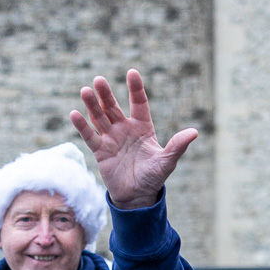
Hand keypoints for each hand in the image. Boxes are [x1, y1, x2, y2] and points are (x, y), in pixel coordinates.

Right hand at [70, 69, 197, 208]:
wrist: (137, 196)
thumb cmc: (154, 177)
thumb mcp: (167, 161)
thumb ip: (177, 145)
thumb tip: (194, 132)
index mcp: (143, 127)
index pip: (139, 103)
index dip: (135, 89)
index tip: (132, 73)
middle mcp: (125, 129)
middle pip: (114, 107)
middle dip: (106, 94)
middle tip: (99, 80)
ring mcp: (111, 138)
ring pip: (99, 117)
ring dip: (92, 104)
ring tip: (85, 90)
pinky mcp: (100, 150)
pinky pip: (90, 136)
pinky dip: (82, 125)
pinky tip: (75, 113)